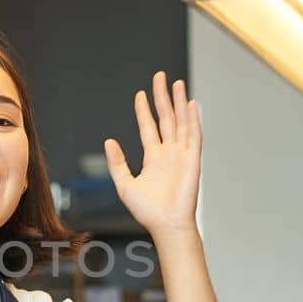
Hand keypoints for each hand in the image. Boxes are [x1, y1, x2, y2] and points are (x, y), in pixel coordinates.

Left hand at [104, 72, 200, 235]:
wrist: (166, 224)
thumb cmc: (147, 210)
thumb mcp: (125, 185)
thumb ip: (117, 163)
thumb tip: (108, 141)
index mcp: (153, 157)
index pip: (148, 127)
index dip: (144, 110)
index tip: (140, 94)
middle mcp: (169, 152)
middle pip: (166, 118)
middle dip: (162, 97)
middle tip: (159, 77)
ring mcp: (182, 154)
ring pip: (181, 121)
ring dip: (179, 102)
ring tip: (176, 83)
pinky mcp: (193, 159)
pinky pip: (194, 135)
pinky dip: (193, 119)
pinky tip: (191, 103)